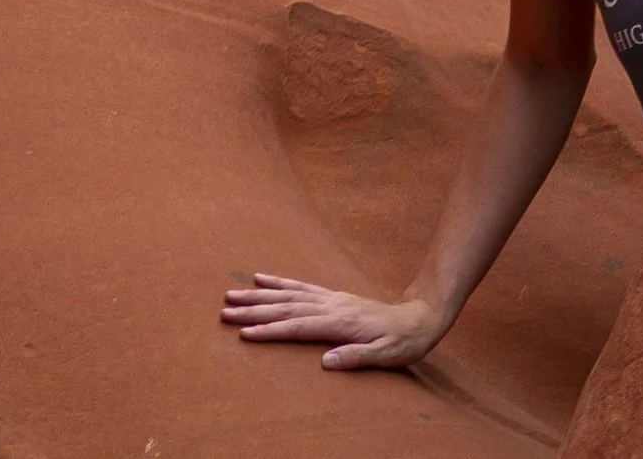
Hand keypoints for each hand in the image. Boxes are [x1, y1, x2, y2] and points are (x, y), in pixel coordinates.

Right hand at [221, 272, 447, 369]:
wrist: (418, 319)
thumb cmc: (401, 343)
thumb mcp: (385, 356)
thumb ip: (356, 357)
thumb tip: (325, 363)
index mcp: (340, 323)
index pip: (298, 327)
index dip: (270, 331)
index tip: (244, 334)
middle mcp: (331, 305)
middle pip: (286, 307)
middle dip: (254, 310)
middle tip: (224, 311)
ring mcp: (330, 298)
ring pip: (288, 294)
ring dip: (259, 295)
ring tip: (232, 293)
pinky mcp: (332, 296)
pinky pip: (301, 286)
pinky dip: (279, 282)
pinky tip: (262, 279)